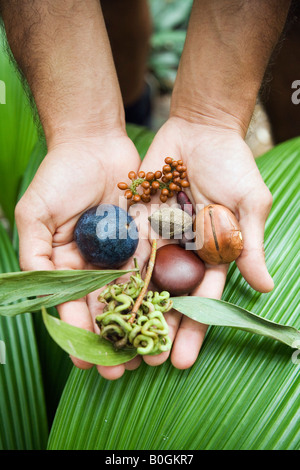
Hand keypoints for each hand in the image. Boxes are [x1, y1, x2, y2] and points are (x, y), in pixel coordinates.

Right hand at [15, 131, 149, 379]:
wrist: (94, 143)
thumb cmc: (59, 176)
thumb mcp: (36, 213)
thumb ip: (35, 252)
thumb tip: (36, 290)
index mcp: (66, 264)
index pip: (72, 306)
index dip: (78, 334)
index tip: (87, 362)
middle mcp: (94, 265)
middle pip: (104, 309)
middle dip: (113, 340)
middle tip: (123, 371)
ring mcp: (121, 254)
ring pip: (132, 297)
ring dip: (140, 326)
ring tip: (151, 355)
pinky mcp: (145, 241)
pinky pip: (154, 270)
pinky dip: (160, 295)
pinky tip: (169, 318)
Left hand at [138, 116, 273, 369]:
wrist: (200, 130)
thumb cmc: (233, 165)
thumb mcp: (249, 203)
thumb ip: (250, 244)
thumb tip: (265, 286)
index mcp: (214, 254)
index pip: (203, 299)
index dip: (194, 329)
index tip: (183, 360)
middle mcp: (184, 253)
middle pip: (170, 298)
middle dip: (158, 330)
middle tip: (145, 364)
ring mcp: (159, 239)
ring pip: (143, 281)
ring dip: (132, 312)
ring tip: (118, 343)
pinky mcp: (137, 222)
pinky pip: (124, 251)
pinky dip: (113, 276)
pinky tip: (100, 302)